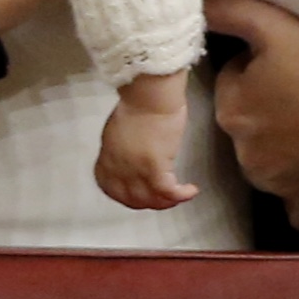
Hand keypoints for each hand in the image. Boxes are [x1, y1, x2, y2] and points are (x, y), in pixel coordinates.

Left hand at [96, 78, 198, 210]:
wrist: (150, 95)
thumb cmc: (139, 103)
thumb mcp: (118, 130)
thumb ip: (120, 148)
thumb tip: (129, 157)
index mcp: (107, 157)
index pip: (109, 188)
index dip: (124, 197)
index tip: (138, 196)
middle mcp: (119, 168)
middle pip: (130, 199)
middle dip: (148, 203)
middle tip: (163, 199)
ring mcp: (136, 169)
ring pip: (150, 200)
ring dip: (166, 202)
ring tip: (178, 196)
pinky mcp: (156, 167)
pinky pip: (167, 191)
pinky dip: (181, 195)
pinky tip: (191, 191)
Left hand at [200, 0, 298, 228]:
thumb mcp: (272, 22)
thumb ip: (223, 10)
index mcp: (231, 111)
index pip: (235, 84)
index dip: (262, 69)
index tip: (294, 61)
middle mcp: (247, 157)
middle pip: (251, 124)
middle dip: (270, 108)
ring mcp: (280, 187)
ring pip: (269, 164)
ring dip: (286, 147)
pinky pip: (296, 208)